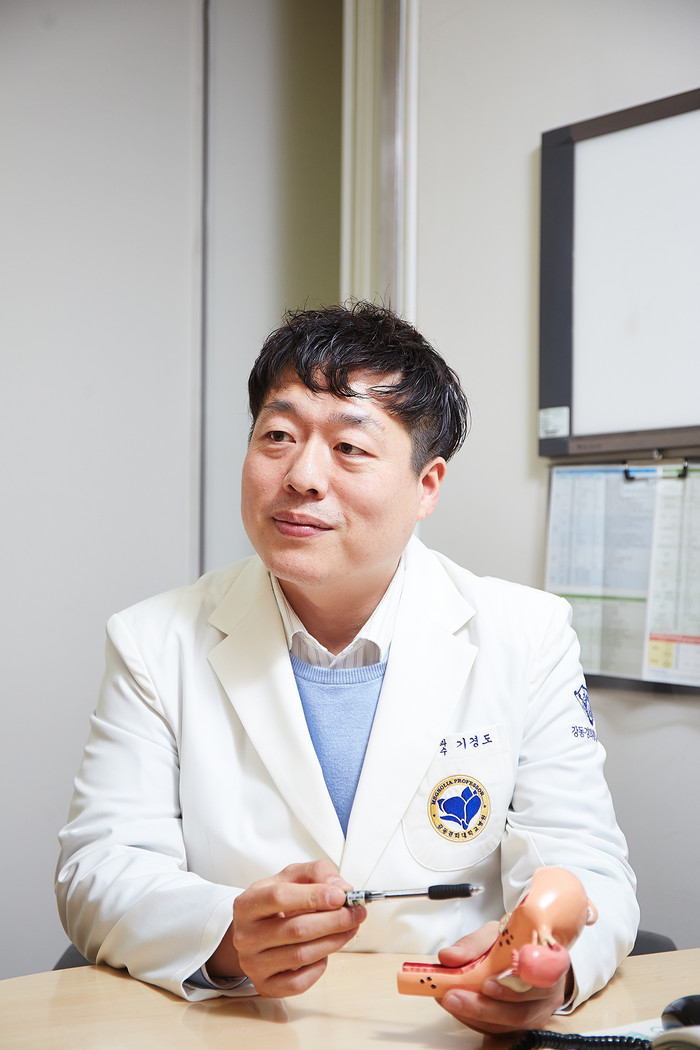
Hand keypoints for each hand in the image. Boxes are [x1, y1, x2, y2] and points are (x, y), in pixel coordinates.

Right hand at [207, 860, 365, 996]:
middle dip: (334, 920)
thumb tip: (340, 888)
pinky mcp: (264, 985)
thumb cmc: (276, 902)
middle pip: (296, 929)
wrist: (255, 930)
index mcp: (247, 903)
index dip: (314, 896)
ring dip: (334, 941)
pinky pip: (298, 982)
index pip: (280, 897)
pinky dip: (318, 967)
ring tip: (350, 928)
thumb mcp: (292, 877)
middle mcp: (245, 936)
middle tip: (357, 913)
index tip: (341, 896)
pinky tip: (325, 952)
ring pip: (301, 955)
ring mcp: (252, 963)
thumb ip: (317, 873)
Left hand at [436, 922, 573, 1034]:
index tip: (486, 984)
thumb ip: (474, 944)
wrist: (527, 949)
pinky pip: (501, 1030)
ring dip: (476, 1015)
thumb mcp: (497, 932)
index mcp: (551, 965)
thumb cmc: (517, 940)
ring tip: (451, 1000)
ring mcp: (539, 1013)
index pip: (539, 981)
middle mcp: (549, 994)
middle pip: (521, 1012)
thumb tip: (449, 956)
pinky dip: (476, 1019)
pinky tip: (459, 1007)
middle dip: (484, 1007)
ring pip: (509, 1025)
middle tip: (454, 996)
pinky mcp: (524, 1024)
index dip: (515, 986)